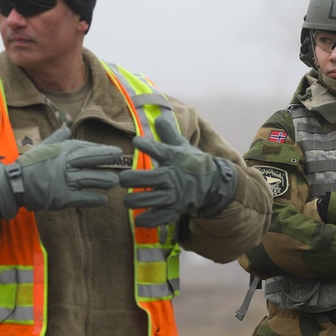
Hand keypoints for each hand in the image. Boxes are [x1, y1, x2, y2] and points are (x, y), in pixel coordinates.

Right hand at [0, 126, 122, 218]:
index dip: (100, 150)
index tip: (114, 151)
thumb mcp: (43, 147)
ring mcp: (63, 180)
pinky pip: (82, 198)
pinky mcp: (62, 197)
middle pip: (90, 159)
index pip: (85, 148)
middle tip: (119, 158)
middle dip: (106, 157)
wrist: (14, 185)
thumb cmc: (29, 165)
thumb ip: (57, 138)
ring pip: (89, 179)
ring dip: (104, 180)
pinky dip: (94, 199)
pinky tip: (103, 199)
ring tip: (115, 181)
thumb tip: (65, 126)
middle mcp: (64, 163)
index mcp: (61, 151)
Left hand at [118, 116, 237, 226]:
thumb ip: (168, 133)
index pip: (159, 150)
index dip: (146, 145)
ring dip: (135, 201)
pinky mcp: (176, 209)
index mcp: (173, 158)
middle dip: (130, 179)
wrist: (213, 183)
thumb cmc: (192, 162)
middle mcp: (172, 177)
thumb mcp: (182, 146)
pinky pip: (160, 217)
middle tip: (122, 180)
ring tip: (127, 200)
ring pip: (150, 200)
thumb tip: (158, 116)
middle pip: (148, 179)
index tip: (136, 142)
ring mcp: (174, 195)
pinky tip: (138, 218)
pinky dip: (148, 219)